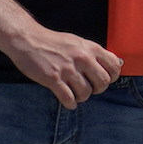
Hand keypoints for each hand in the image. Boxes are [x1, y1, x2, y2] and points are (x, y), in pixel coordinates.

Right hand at [5, 27, 122, 106]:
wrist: (28, 39)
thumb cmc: (53, 42)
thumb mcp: (78, 43)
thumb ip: (93, 54)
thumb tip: (109, 66)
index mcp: (91, 48)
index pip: (114, 66)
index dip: (112, 77)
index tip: (106, 80)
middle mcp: (82, 58)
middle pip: (103, 82)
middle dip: (98, 89)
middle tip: (91, 89)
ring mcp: (67, 69)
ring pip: (86, 92)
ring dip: (82, 97)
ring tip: (77, 95)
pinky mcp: (53, 78)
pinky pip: (68, 98)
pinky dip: (71, 103)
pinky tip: (69, 102)